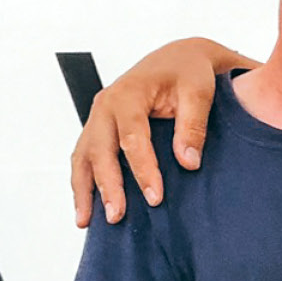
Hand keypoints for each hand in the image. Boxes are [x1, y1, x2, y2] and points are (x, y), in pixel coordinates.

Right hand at [70, 38, 258, 225]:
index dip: (142, 169)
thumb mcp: (199, 92)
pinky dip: (82, 183)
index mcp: (128, 93)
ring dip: (84, 189)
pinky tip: (86, 209)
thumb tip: (188, 162)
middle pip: (100, 150)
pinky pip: (84, 158)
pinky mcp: (99, 129)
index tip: (155, 197)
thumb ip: (193, 125)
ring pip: (83, 156)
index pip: (132, 136)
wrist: (177, 58)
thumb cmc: (188, 72)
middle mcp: (106, 105)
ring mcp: (98, 118)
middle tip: (117, 216)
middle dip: (108, 185)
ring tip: (87, 222)